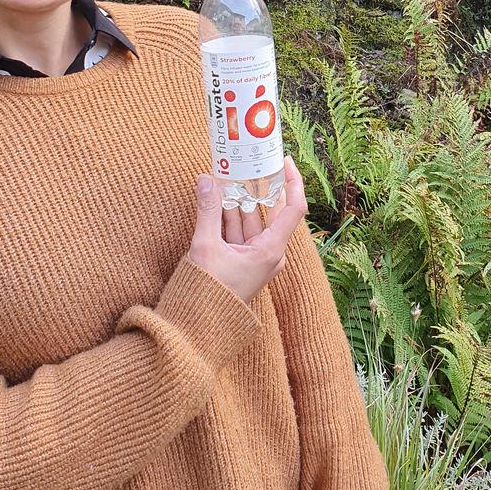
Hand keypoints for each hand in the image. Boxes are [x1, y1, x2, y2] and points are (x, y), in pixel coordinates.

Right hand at [189, 156, 307, 303]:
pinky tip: (218, 198)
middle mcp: (269, 254)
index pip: (293, 208)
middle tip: (247, 162)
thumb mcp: (205, 247)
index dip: (292, 181)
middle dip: (257, 187)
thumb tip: (206, 178)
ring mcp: (256, 259)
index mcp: (271, 251)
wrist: (196, 329)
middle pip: (269, 211)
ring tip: (227, 174)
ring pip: (251, 221)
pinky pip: (239, 233)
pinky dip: (229, 216)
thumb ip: (208, 210)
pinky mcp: (242, 262)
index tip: (283, 160)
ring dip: (238, 200)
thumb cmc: (206, 294)